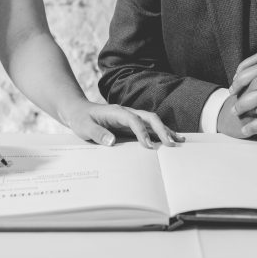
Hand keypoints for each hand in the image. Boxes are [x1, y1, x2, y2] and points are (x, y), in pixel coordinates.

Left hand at [60, 100, 183, 147]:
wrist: (78, 111)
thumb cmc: (80, 119)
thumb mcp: (84, 128)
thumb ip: (97, 134)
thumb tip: (112, 141)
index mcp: (116, 112)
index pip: (133, 120)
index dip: (142, 132)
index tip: (148, 146)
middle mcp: (126, 113)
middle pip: (148, 117)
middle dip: (161, 129)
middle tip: (171, 144)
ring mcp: (130, 117)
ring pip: (152, 121)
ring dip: (165, 130)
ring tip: (179, 141)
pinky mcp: (131, 124)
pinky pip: (148, 127)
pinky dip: (160, 132)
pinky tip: (170, 139)